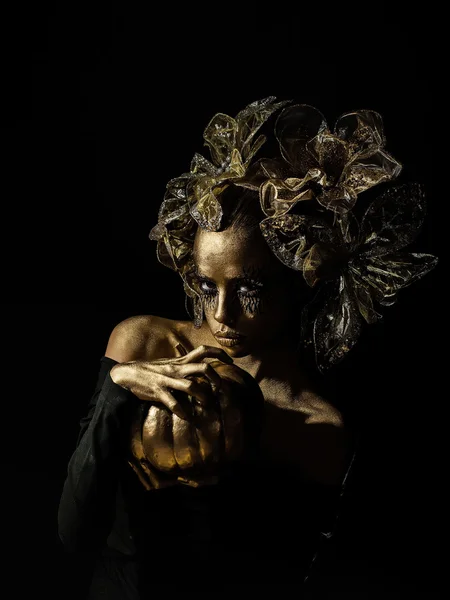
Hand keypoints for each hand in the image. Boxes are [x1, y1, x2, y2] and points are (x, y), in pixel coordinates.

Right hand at [110, 345, 233, 419]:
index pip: (203, 350)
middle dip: (216, 379)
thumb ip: (184, 364)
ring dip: (203, 396)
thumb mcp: (169, 363)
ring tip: (206, 403)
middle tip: (219, 389)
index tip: (230, 361)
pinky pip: (173, 402)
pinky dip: (182, 411)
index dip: (219, 353)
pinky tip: (186, 416)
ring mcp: (168, 379)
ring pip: (192, 386)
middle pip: (204, 368)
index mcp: (180, 361)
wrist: (127, 374)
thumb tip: (200, 367)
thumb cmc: (150, 370)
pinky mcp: (158, 391)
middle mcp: (177, 368)